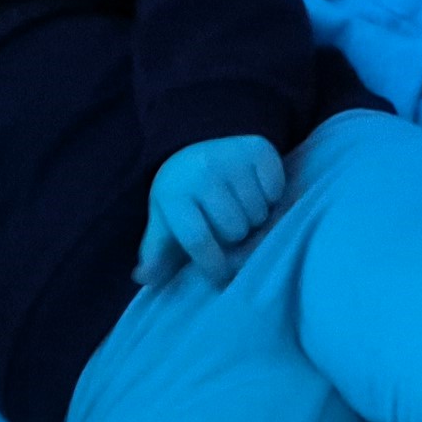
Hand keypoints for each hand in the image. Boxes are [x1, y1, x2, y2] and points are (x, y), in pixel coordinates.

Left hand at [136, 134, 284, 285]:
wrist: (196, 144)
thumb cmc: (183, 194)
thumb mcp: (164, 221)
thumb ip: (156, 253)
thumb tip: (145, 277)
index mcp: (174, 194)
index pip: (198, 240)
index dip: (213, 264)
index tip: (220, 275)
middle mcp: (202, 172)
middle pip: (234, 230)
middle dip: (235, 237)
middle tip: (230, 229)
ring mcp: (232, 158)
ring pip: (258, 214)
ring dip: (255, 220)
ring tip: (244, 211)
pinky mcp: (258, 148)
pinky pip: (276, 191)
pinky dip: (271, 197)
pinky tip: (257, 192)